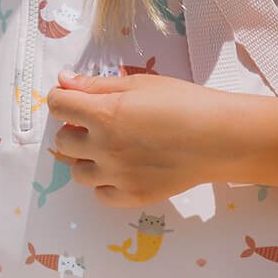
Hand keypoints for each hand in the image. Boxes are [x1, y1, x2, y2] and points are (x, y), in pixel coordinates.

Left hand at [47, 69, 231, 207]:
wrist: (220, 138)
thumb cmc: (184, 102)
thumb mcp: (140, 84)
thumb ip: (97, 85)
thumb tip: (63, 81)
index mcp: (104, 114)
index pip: (58, 106)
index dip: (62, 99)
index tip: (73, 100)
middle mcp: (104, 147)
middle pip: (62, 141)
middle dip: (74, 129)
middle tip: (98, 124)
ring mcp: (116, 176)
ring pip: (77, 172)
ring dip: (86, 158)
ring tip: (110, 149)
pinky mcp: (132, 196)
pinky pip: (100, 195)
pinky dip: (105, 183)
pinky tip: (121, 170)